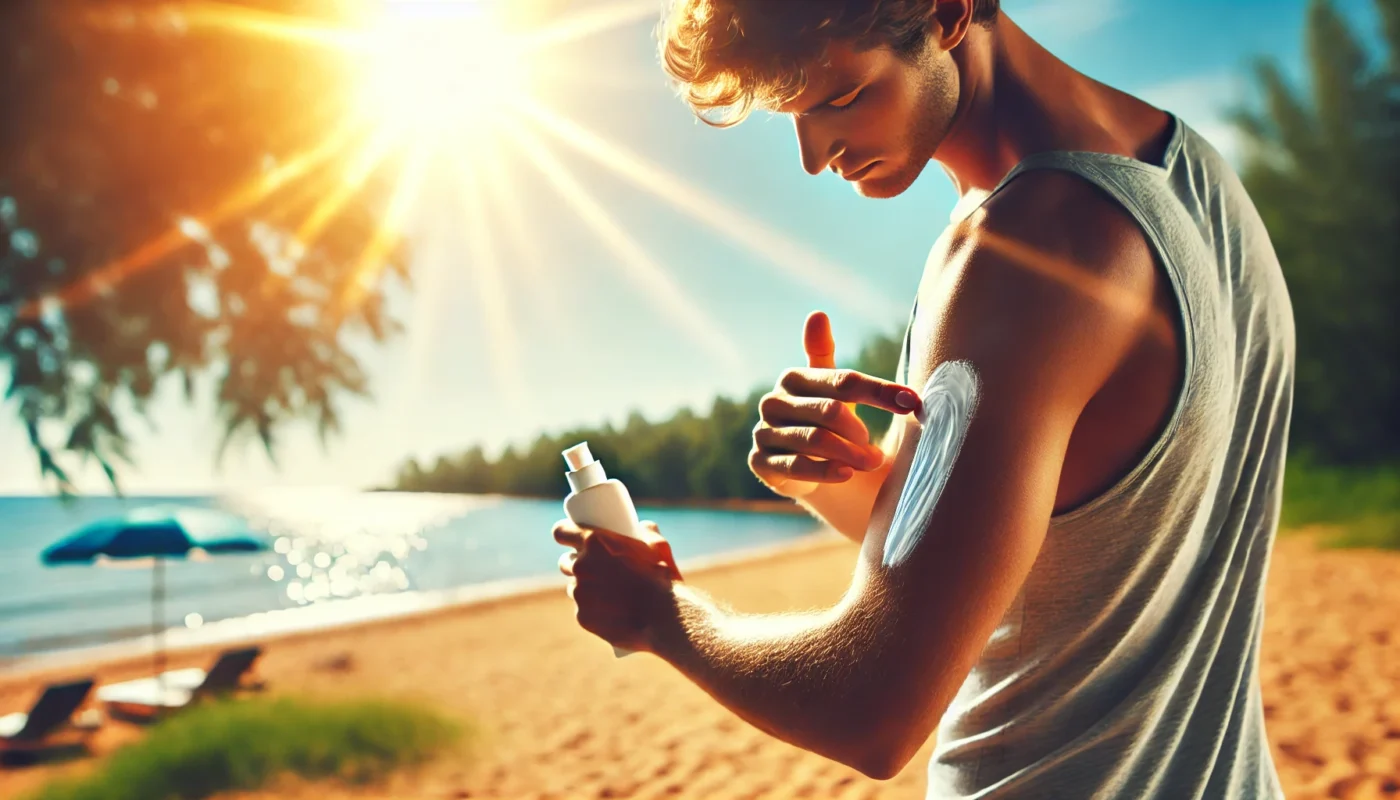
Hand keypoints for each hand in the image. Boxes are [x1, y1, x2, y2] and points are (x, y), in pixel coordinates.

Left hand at [554, 519, 681, 653]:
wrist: (664, 616)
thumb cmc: (662, 577)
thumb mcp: (658, 546)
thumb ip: (648, 532)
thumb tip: (643, 526)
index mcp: (594, 542)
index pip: (561, 532)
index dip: (564, 534)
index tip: (570, 538)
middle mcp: (581, 565)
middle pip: (565, 562)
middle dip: (576, 564)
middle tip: (596, 569)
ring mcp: (579, 593)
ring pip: (574, 588)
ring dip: (585, 589)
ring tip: (608, 594)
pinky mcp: (582, 616)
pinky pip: (583, 610)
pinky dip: (593, 611)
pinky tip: (611, 613)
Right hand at [749, 311, 922, 497]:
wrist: (803, 466)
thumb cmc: (825, 420)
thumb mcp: (833, 390)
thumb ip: (829, 357)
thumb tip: (817, 313)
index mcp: (794, 378)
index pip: (843, 382)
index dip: (880, 392)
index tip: (912, 402)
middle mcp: (773, 401)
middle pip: (829, 411)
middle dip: (860, 432)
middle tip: (879, 452)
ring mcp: (764, 432)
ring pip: (814, 440)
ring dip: (850, 454)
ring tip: (872, 463)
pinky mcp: (760, 462)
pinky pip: (796, 467)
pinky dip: (825, 471)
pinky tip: (846, 474)